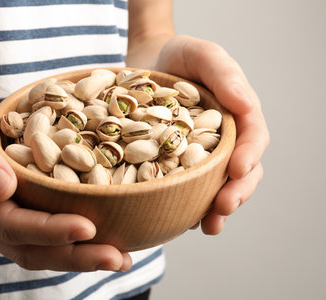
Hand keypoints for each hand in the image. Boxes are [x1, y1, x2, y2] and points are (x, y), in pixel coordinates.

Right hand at [0, 91, 131, 271]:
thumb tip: (4, 188)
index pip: (13, 225)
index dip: (50, 230)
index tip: (88, 227)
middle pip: (30, 250)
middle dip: (76, 256)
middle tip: (119, 258)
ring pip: (37, 251)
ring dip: (78, 257)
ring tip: (119, 258)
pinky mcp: (7, 215)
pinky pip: (39, 238)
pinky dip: (68, 244)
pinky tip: (98, 239)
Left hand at [155, 35, 269, 233]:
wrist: (145, 66)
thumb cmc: (178, 57)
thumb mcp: (202, 55)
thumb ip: (224, 74)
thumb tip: (247, 103)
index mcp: (236, 115)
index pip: (252, 139)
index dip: (249, 156)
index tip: (238, 170)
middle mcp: (223, 140)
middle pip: (239, 172)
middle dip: (235, 193)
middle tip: (221, 210)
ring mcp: (199, 155)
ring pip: (214, 186)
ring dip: (213, 209)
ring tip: (204, 225)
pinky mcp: (175, 163)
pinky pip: (185, 186)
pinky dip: (185, 203)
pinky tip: (177, 217)